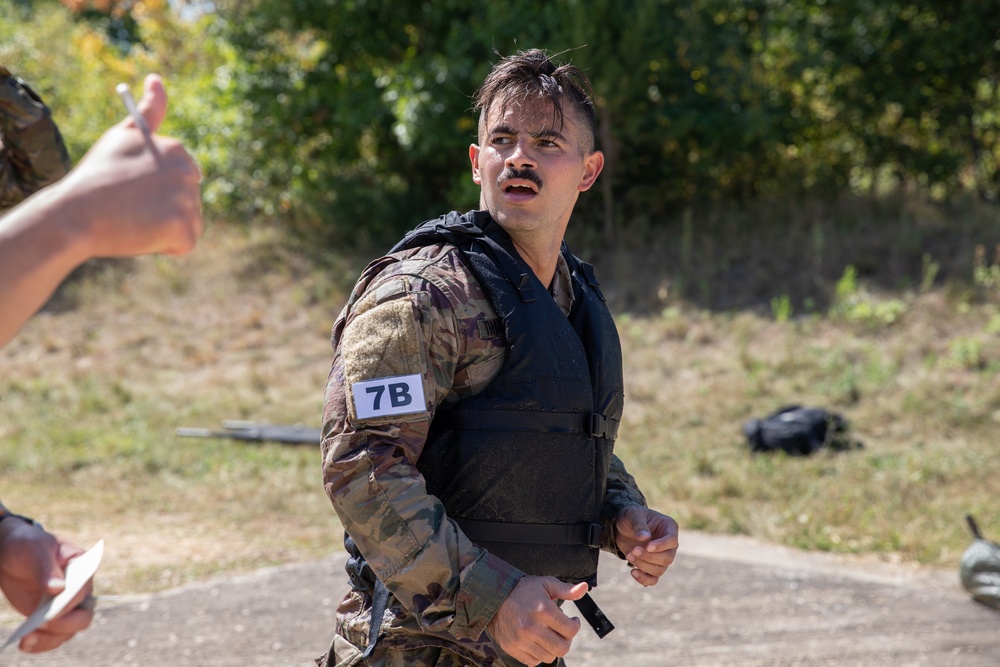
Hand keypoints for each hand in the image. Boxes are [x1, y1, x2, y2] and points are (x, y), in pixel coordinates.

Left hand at [0, 520, 93, 652]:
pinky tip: (24, 643)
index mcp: (83, 567)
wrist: (12, 555)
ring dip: (49, 638)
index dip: (70, 602)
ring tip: (27, 640)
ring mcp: (65, 606)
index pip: (83, 589)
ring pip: (68, 631)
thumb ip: (46, 568)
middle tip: (43, 624)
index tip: (52, 612)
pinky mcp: (51, 617)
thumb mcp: (36, 550)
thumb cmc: (28, 545)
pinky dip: (40, 642)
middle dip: (65, 624)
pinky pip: (52, 636)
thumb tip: (59, 589)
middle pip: (83, 616)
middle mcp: (79, 590)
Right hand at [57, 72, 202, 258]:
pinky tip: (143, 235)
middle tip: (133, 207)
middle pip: (190, 199)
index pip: (183, 176)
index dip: (157, 187)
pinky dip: (168, 246)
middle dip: (167, 208)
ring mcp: (187, 200)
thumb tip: (157, 78)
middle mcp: (187, 171)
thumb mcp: (121, 136)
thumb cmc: (96, 175)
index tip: (135, 190)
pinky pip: (186, 243)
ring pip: (190, 222)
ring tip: (135, 220)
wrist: (75, 214)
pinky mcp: (183, 227)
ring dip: (167, 228)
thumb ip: (148, 112)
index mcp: (176, 149)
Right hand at [487, 575, 586, 665]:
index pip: (571, 630)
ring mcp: (521, 640)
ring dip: (552, 647)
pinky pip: (533, 661)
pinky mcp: (512, 648)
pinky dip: (538, 654)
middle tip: (562, 632)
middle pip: (562, 648)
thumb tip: (584, 588)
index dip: (575, 626)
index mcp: (543, 610)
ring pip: (549, 656)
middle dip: (566, 640)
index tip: (572, 621)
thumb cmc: (523, 590)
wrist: (492, 597)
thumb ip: (566, 589)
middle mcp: (532, 627)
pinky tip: (537, 641)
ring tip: (548, 635)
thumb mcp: (545, 584)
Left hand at [615, 505, 678, 586]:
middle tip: (633, 550)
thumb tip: (644, 538)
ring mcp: (661, 557)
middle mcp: (669, 545)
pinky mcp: (651, 566)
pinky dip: (644, 579)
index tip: (647, 547)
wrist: (622, 527)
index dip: (661, 546)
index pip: (672, 541)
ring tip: (629, 554)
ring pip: (660, 570)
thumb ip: (639, 524)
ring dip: (643, 566)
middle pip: (667, 558)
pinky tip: (633, 571)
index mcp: (669, 528)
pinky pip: (653, 579)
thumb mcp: (633, 514)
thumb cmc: (631, 516)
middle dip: (649, 557)